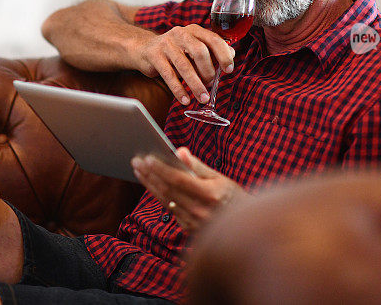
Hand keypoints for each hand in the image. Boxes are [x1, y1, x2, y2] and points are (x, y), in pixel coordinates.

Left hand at [131, 147, 247, 231]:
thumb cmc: (232, 196)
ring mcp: (193, 222)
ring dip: (149, 184)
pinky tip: (151, 184)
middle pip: (167, 190)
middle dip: (149, 174)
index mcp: (209, 195)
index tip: (147, 158)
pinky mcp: (188, 229)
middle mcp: (199, 210)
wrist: (244, 226)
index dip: (161, 168)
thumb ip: (197, 166)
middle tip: (136, 161)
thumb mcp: (219, 177)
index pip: (178, 179)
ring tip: (139, 170)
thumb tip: (180, 151)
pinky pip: (170, 210)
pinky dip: (159, 196)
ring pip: (165, 200)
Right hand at [133, 25, 234, 105]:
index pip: (213, 39)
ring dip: (195, 84)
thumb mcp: (193, 48)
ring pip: (184, 65)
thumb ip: (211, 51)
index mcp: (194, 31)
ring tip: (202, 98)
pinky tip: (185, 99)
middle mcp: (181, 34)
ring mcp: (166, 44)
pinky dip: (178, 89)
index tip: (229, 70)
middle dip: (208, 71)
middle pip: (199, 51)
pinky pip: (169, 75)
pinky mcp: (154, 55)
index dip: (223, 55)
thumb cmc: (175, 50)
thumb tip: (231, 55)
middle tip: (211, 84)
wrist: (144, 48)